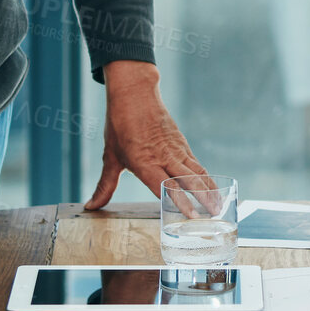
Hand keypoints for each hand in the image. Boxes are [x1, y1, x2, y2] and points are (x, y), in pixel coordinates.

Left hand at [85, 61, 206, 208]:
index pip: (166, 186)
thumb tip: (91, 206)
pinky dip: (206, 176)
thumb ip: (105, 185)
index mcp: (145, 162)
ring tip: (219, 206)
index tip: (191, 216)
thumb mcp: (110, 157)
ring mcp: (176, 149)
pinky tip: (213, 187)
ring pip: (197, 171)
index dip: (180, 202)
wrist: (135, 94)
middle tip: (213, 216)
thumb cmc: (120, 125)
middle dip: (202, 199)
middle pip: (188, 180)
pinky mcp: (182, 143)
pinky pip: (196, 163)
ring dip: (209, 189)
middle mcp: (164, 156)